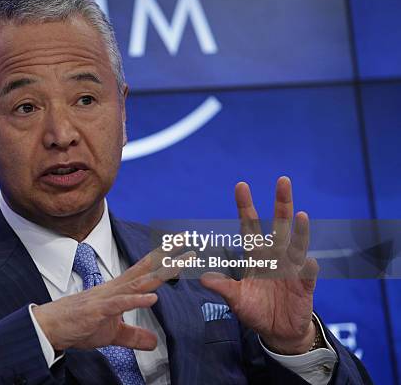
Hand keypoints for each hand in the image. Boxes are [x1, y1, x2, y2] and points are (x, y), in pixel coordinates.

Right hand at [33, 246, 192, 350]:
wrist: (50, 326)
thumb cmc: (77, 325)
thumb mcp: (112, 334)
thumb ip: (133, 335)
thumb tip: (153, 342)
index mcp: (120, 291)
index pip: (146, 271)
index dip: (164, 259)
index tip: (182, 247)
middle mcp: (116, 288)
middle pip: (146, 269)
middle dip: (166, 255)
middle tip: (186, 239)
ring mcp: (107, 297)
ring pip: (137, 282)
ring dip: (158, 274)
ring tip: (178, 264)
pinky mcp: (98, 310)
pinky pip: (120, 304)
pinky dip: (136, 300)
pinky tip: (153, 298)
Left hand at [200, 176, 318, 354]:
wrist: (278, 331)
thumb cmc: (256, 310)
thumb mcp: (236, 300)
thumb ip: (223, 287)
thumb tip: (203, 277)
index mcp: (255, 256)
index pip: (249, 227)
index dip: (245, 207)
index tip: (241, 185)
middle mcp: (275, 256)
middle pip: (278, 225)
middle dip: (281, 203)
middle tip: (283, 180)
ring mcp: (291, 268)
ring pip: (296, 244)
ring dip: (299, 230)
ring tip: (300, 214)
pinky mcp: (304, 284)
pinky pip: (308, 274)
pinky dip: (309, 268)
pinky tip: (309, 262)